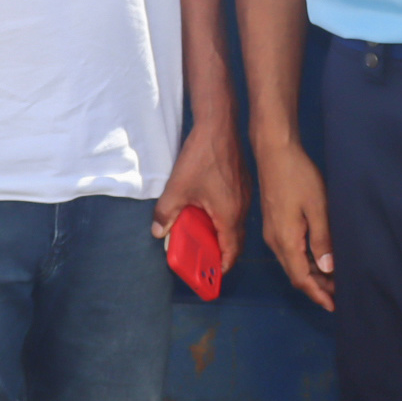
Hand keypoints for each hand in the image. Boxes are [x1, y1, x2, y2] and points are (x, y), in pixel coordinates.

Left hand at [153, 118, 248, 271]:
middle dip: (220, 252)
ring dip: (222, 234)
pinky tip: (208, 212)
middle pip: (235, 240)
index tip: (211, 274)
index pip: (231, 251)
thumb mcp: (177, 187)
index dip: (222, 265)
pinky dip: (224, 218)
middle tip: (203, 259)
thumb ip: (166, 213)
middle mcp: (241, 208)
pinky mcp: (242, 184)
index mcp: (229, 215)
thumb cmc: (201, 158)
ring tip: (203, 238)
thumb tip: (157, 232)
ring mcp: (245, 195)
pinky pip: (235, 210)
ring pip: (236, 224)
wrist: (219, 126)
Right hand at [253, 137, 334, 309]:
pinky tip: (319, 257)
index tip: (333, 305)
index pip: (301, 278)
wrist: (275, 153)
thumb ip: (322, 239)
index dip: (317, 294)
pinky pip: (289, 251)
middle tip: (339, 294)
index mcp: (285, 240)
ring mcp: (272, 232)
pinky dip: (305, 260)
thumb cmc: (298, 176)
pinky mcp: (274, 223)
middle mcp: (275, 241)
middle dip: (316, 287)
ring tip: (333, 279)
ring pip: (292, 263)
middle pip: (295, 274)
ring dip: (311, 274)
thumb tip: (328, 269)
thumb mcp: (317, 207)